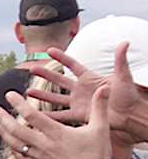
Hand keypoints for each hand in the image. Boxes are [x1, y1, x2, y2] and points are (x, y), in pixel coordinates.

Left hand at [0, 87, 123, 158]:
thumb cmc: (98, 155)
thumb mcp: (100, 128)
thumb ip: (100, 106)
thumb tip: (105, 87)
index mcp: (57, 133)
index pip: (32, 115)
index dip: (18, 104)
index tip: (9, 94)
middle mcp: (44, 145)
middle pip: (16, 130)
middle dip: (3, 118)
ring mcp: (40, 158)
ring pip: (15, 144)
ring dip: (4, 133)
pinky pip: (21, 158)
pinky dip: (13, 149)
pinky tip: (11, 144)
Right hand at [22, 41, 147, 141]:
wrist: (131, 115)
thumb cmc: (129, 95)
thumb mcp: (124, 76)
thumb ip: (120, 60)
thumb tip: (124, 43)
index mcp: (90, 78)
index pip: (73, 65)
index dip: (62, 58)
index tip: (49, 50)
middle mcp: (82, 90)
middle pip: (59, 80)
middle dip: (46, 74)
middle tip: (31, 69)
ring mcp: (79, 102)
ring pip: (56, 98)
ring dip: (42, 95)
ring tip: (28, 92)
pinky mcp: (79, 115)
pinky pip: (61, 116)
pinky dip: (49, 116)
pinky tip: (37, 115)